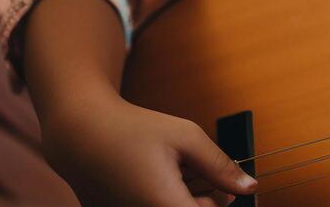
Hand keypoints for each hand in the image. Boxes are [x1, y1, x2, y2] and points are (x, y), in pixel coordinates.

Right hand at [42, 93, 256, 205]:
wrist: (79, 134)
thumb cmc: (133, 130)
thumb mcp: (186, 138)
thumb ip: (221, 167)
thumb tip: (250, 188)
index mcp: (167, 206)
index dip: (223, 201)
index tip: (227, 186)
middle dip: (207, 197)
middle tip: (195, 167)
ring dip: (185, 197)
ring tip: (172, 169)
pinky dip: (163, 197)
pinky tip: (155, 178)